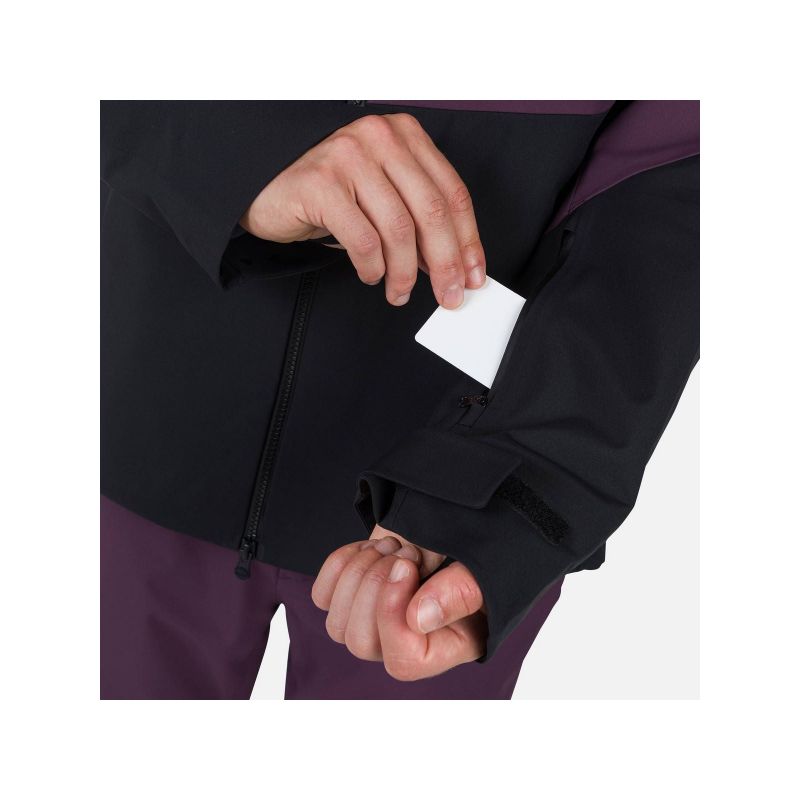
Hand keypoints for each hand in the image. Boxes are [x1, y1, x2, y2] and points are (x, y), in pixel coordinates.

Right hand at [240, 114, 485, 307]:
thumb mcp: (383, 194)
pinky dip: (372, 268)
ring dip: (405, 274)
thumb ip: (417, 217)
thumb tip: (453, 263)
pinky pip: (363, 241)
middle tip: (449, 295)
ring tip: (399, 292)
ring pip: (398, 230)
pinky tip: (371, 275)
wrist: (268, 187)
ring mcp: (348, 157)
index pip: (452, 193)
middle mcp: (379, 138)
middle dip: (446, 263)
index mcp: (405, 136)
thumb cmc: (331, 193)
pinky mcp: (321, 184)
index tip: (474, 275)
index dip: (468, 241)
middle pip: (432, 211)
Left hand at [311, 525, 487, 679]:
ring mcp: (375, 624)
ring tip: (393, 546)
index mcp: (444, 646)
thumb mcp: (485, 569)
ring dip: (360, 573)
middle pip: (361, 644)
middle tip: (406, 552)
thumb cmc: (483, 553)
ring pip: (337, 625)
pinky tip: (369, 547)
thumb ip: (460, 593)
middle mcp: (405, 644)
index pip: (402, 661)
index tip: (406, 568)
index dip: (391, 615)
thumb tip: (417, 619)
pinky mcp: (352, 599)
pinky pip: (322, 597)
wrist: (461, 527)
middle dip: (375, 586)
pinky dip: (339, 566)